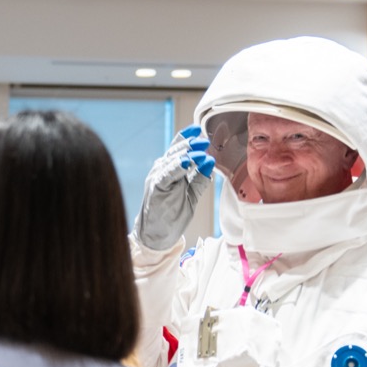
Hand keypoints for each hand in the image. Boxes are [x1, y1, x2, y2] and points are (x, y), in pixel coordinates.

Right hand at [134, 126, 214, 250]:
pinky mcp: (155, 187)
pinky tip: (186, 162)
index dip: (188, 137)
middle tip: (205, 140)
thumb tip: (211, 162)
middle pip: (176, 150)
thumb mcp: (191, 195)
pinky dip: (177, 166)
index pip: (178, 147)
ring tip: (201, 151)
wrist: (156, 236)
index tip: (200, 130)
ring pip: (172, 159)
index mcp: (170, 169)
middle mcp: (162, 170)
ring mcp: (157, 177)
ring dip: (187, 152)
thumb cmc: (171, 214)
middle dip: (191, 144)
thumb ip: (199, 180)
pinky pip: (166, 173)